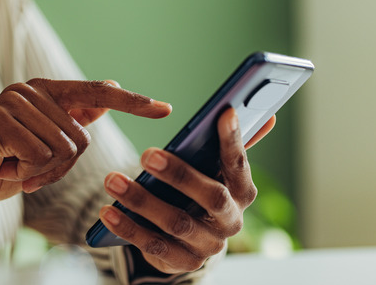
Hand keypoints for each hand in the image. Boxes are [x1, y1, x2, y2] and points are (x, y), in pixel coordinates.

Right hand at [0, 79, 170, 226]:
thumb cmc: (2, 165)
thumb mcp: (44, 144)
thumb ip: (71, 119)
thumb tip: (107, 95)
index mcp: (45, 92)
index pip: (97, 94)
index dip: (133, 103)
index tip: (165, 108)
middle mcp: (30, 90)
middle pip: (81, 138)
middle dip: (60, 167)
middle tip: (29, 170)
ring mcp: (13, 101)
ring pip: (63, 149)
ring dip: (42, 172)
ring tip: (14, 166)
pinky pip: (40, 155)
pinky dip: (27, 174)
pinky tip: (5, 167)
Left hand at [99, 108, 274, 274]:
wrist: (191, 241)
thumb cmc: (201, 191)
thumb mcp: (215, 169)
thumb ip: (235, 143)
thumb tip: (268, 114)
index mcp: (242, 192)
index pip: (239, 164)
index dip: (234, 140)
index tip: (224, 113)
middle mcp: (231, 221)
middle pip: (211, 197)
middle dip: (179, 174)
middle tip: (147, 154)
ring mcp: (207, 245)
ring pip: (176, 222)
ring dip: (141, 200)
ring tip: (112, 179)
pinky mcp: (182, 262)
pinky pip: (153, 246)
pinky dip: (128, 227)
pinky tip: (107, 211)